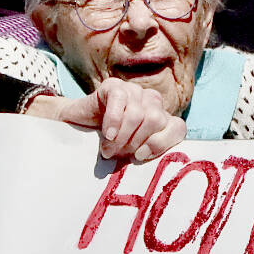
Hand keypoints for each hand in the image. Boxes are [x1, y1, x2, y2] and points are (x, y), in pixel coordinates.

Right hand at [27, 79, 185, 160]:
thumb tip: (157, 168)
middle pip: (155, 120)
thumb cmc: (107, 145)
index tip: (140, 156)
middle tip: (118, 154)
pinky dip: (113, 121)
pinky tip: (107, 134)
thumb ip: (146, 155)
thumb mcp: (130, 153)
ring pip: (138, 113)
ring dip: (121, 136)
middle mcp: (151, 101)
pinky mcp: (114, 86)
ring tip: (107, 149)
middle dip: (135, 141)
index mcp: (161, 118)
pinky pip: (120, 101)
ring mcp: (134, 90)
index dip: (161, 143)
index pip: (177, 127)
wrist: (76, 129)